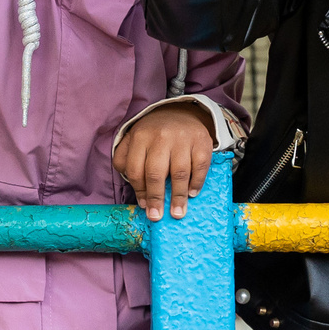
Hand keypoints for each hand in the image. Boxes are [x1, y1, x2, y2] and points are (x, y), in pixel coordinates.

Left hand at [115, 102, 217, 220]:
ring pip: (179, 172)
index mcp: (140, 137)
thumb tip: (138, 194)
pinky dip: (197, 182)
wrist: (181, 113)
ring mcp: (183, 139)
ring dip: (178, 196)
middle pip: (155, 173)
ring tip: (177, 213)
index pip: (135, 169)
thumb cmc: (154, 134)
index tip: (144, 206)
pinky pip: (200, 166)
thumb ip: (126, 161)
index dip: (139, 190)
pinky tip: (192, 194)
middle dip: (156, 198)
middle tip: (157, 216)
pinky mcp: (202, 141)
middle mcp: (161, 137)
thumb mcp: (134, 140)